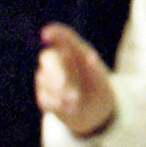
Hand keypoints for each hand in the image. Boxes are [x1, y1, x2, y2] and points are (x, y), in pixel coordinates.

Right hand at [35, 22, 116, 138]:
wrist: (95, 113)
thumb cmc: (99, 90)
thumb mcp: (101, 81)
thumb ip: (95, 69)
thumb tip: (90, 57)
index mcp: (76, 53)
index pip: (63, 37)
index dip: (54, 33)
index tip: (46, 33)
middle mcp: (60, 62)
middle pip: (48, 57)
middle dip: (55, 71)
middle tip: (65, 84)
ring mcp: (49, 79)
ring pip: (44, 78)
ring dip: (59, 90)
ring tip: (75, 101)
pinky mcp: (44, 96)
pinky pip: (44, 96)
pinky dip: (56, 103)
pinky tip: (69, 108)